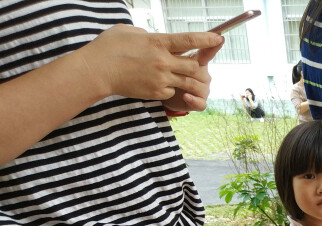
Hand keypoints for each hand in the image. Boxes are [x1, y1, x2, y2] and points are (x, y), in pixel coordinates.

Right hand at [78, 25, 222, 109]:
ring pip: (188, 82)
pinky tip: (163, 86)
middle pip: (194, 66)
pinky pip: (172, 92)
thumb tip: (152, 38)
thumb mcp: (128, 31)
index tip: (219, 38)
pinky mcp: (156, 92)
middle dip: (199, 67)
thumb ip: (146, 34)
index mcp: (157, 42)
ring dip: (191, 82)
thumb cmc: (108, 47)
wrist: (97, 71)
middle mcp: (163, 61)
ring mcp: (160, 78)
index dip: (207, 39)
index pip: (189, 40)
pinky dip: (172, 89)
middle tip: (197, 67)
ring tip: (189, 81)